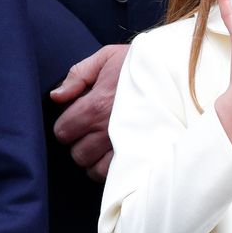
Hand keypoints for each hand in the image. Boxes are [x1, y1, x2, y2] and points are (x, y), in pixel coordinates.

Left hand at [50, 42, 128, 181]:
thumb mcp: (106, 57)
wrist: (175, 70)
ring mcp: (125, 145)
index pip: (63, 131)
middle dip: (79, 143)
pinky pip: (115, 175)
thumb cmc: (139, 63)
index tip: (76, 118)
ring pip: (94, 169)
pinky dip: (110, 169)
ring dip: (94, 159)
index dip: (66, 125)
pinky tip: (114, 155)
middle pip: (77, 154)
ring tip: (102, 145)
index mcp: (95, 105)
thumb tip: (56, 96)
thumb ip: (77, 75)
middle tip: (90, 131)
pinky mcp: (141, 154)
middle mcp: (107, 130)